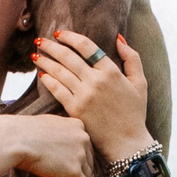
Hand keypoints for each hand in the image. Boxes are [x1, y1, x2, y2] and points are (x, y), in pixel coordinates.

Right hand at [2, 112, 94, 176]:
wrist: (16, 140)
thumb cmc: (25, 131)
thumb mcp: (49, 123)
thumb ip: (60, 130)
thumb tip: (58, 139)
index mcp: (78, 126)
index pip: (85, 143)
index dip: (78, 154)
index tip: (71, 161)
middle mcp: (83, 139)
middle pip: (89, 158)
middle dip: (82, 167)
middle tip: (71, 175)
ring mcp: (80, 156)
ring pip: (88, 173)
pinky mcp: (75, 172)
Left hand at [32, 30, 154, 162]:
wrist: (127, 143)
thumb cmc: (135, 113)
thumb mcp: (140, 83)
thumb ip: (132, 58)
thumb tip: (118, 38)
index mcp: (111, 71)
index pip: (86, 46)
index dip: (70, 37)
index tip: (59, 33)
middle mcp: (96, 81)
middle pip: (68, 57)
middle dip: (52, 46)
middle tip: (40, 40)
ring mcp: (84, 95)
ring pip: (59, 72)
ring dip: (45, 60)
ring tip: (36, 54)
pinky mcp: (75, 109)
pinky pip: (57, 90)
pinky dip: (48, 80)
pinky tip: (41, 73)